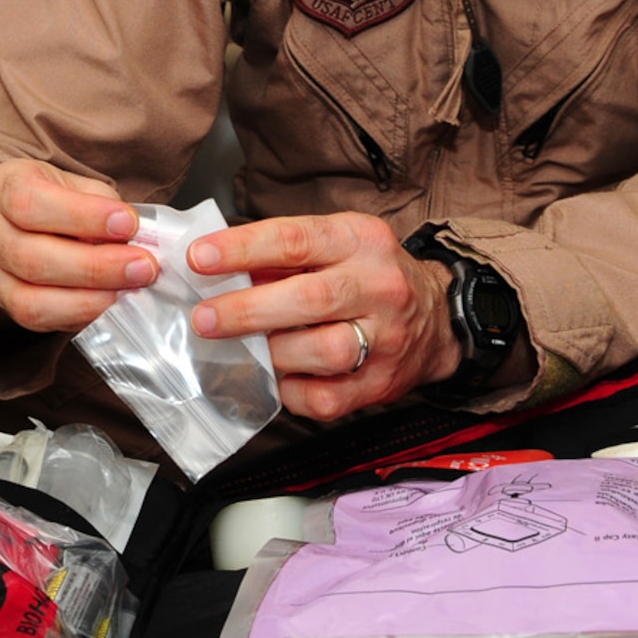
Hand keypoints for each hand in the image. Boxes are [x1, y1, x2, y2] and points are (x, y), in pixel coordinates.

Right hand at [0, 158, 157, 333]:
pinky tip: (110, 305)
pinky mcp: (3, 304)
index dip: (82, 217)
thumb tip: (135, 239)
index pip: (31, 203)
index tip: (128, 223)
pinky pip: (38, 320)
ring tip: (130, 290)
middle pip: (32, 258)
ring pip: (31, 299)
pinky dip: (79, 315)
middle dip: (95, 266)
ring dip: (89, 299)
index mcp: (3, 186)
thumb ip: (101, 207)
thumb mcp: (77, 186)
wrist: (21, 219)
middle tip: (142, 266)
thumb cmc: (56, 199)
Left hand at [186, 212, 462, 420]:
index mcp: (360, 240)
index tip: (199, 258)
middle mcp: (379, 286)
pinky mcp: (383, 384)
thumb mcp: (334, 243)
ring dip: (273, 352)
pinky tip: (279, 376)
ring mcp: (386, 338)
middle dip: (247, 310)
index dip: (242, 249)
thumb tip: (214, 268)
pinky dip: (291, 390)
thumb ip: (280, 255)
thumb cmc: (368, 274)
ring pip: (323, 351)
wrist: (438, 317)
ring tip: (245, 348)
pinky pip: (327, 397)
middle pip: (310, 300)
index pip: (295, 239)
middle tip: (204, 319)